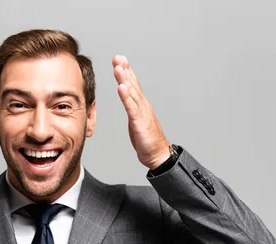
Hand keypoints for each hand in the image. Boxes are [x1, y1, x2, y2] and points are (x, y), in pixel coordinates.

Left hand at [113, 55, 170, 169]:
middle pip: (133, 84)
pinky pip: (131, 107)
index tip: (120, 60)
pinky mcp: (139, 122)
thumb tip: (126, 100)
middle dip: (125, 70)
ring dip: (124, 79)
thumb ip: (132, 109)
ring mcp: (142, 113)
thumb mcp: (136, 121)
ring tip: (118, 67)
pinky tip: (121, 87)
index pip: (133, 85)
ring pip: (132, 93)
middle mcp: (143, 106)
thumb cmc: (147, 140)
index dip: (126, 72)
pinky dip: (126, 97)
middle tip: (118, 57)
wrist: (157, 154)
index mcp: (141, 105)